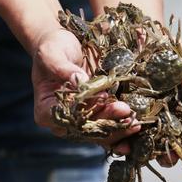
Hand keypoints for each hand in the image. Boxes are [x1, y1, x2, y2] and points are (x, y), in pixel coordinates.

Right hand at [31, 28, 140, 147]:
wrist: (63, 48)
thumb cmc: (52, 48)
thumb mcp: (51, 53)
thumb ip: (62, 68)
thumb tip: (80, 81)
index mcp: (46, 111)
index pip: (67, 117)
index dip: (86, 110)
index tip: (102, 98)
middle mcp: (63, 122)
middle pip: (86, 128)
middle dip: (108, 121)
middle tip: (126, 111)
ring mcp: (80, 123)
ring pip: (100, 133)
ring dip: (119, 129)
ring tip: (136, 122)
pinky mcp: (95, 118)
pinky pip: (108, 130)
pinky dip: (122, 131)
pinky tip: (135, 131)